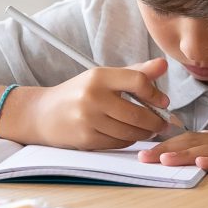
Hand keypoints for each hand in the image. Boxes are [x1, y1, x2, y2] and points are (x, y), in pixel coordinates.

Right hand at [21, 58, 171, 149]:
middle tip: (164, 123)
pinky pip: (118, 143)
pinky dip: (129, 140)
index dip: (155, 93)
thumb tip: (164, 65)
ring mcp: (88, 119)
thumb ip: (136, 72)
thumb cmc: (80, 93)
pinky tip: (130, 135)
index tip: (163, 102)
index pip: (138, 81)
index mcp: (99, 76)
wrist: (44, 114)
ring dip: (145, 133)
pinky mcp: (86, 139)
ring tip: (150, 130)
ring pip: (130, 132)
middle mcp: (93, 96)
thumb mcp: (104, 77)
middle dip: (156, 121)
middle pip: (138, 113)